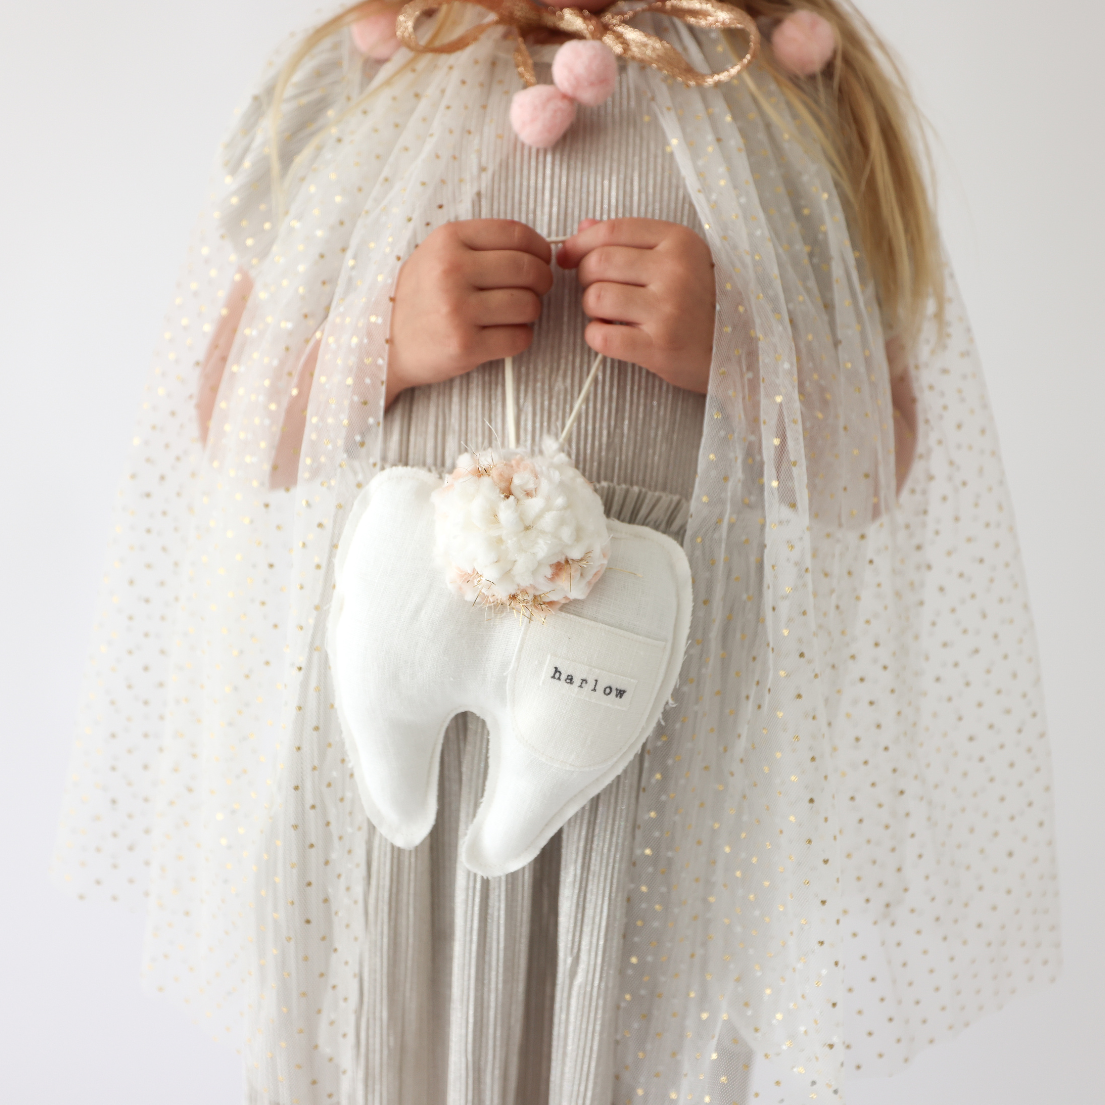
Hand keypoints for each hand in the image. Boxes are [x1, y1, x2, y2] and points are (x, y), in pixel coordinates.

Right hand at [386, 219, 553, 407]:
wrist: (385, 342)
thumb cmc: (419, 299)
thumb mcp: (437, 255)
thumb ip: (479, 246)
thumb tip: (536, 250)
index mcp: (447, 240)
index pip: (516, 234)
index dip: (539, 248)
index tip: (542, 260)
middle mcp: (451, 270)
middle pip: (528, 269)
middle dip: (542, 281)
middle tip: (537, 290)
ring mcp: (457, 310)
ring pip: (528, 305)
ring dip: (531, 312)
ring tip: (513, 314)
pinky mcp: (465, 345)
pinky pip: (519, 338)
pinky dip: (520, 337)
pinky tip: (503, 334)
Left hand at [556, 218, 714, 392]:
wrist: (741, 349)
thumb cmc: (704, 304)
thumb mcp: (679, 260)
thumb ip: (632, 241)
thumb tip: (584, 227)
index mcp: (679, 242)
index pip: (612, 231)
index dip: (580, 243)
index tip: (567, 256)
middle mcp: (675, 271)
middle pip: (597, 263)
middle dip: (585, 278)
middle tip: (598, 290)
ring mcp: (668, 309)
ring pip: (595, 298)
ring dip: (592, 309)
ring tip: (611, 315)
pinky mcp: (658, 346)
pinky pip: (601, 336)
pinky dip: (596, 336)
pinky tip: (611, 335)